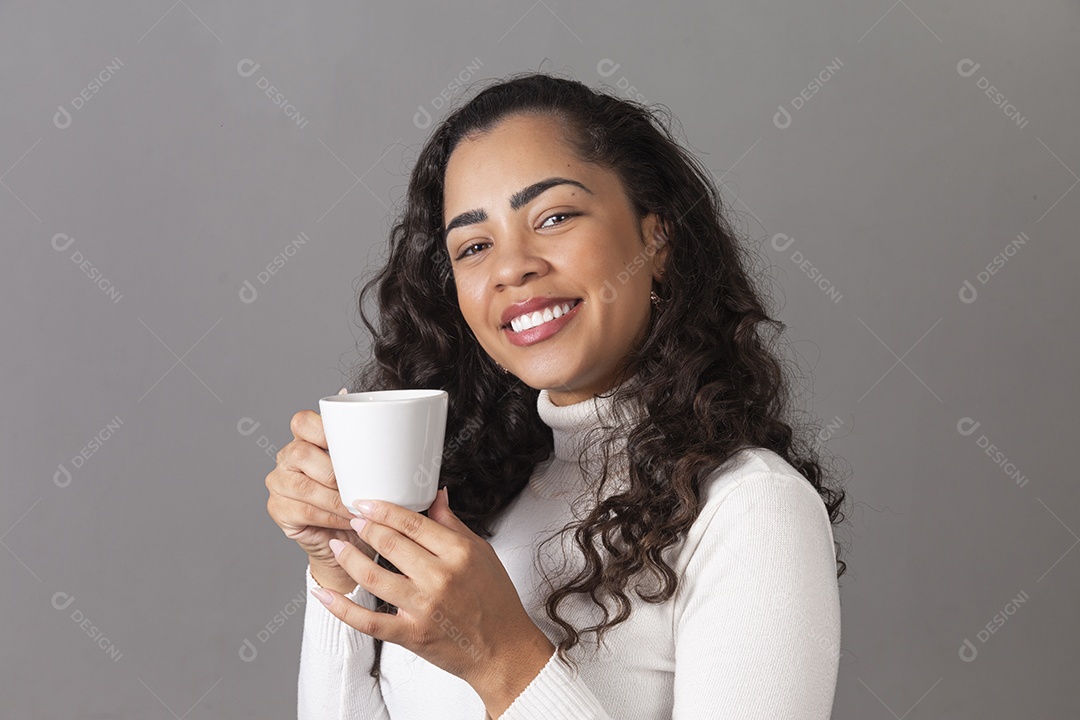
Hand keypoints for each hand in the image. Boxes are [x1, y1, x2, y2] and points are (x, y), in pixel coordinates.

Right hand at [265, 392, 376, 587]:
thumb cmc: (361, 497)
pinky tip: (348, 519)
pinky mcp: (279, 510)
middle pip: (300, 452)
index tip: (347, 443)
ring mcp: (279, 483)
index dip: (320, 428)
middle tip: (357, 484)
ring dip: (335, 498)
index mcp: (306, 439)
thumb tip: (407, 423)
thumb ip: (373, 446)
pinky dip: (331, 516)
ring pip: (303, 485)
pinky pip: (304, 511)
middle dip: (331, 470)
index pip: (302, 421)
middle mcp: (288, 457)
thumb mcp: (369, 469)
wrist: (351, 539)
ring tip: (359, 507)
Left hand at [310, 487, 555, 709]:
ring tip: (338, 544)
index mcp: (459, 554)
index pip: (414, 523)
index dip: (384, 510)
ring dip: (349, 558)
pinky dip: (341, 608)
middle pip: (391, 545)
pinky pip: (368, 621)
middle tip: (352, 518)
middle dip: (365, 528)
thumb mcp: (483, 554)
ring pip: (374, 577)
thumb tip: (436, 496)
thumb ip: (453, 525)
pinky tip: (323, 594)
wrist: (504, 650)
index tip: (367, 502)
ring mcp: (424, 608)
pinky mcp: (411, 635)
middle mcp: (440, 578)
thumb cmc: (496, 601)